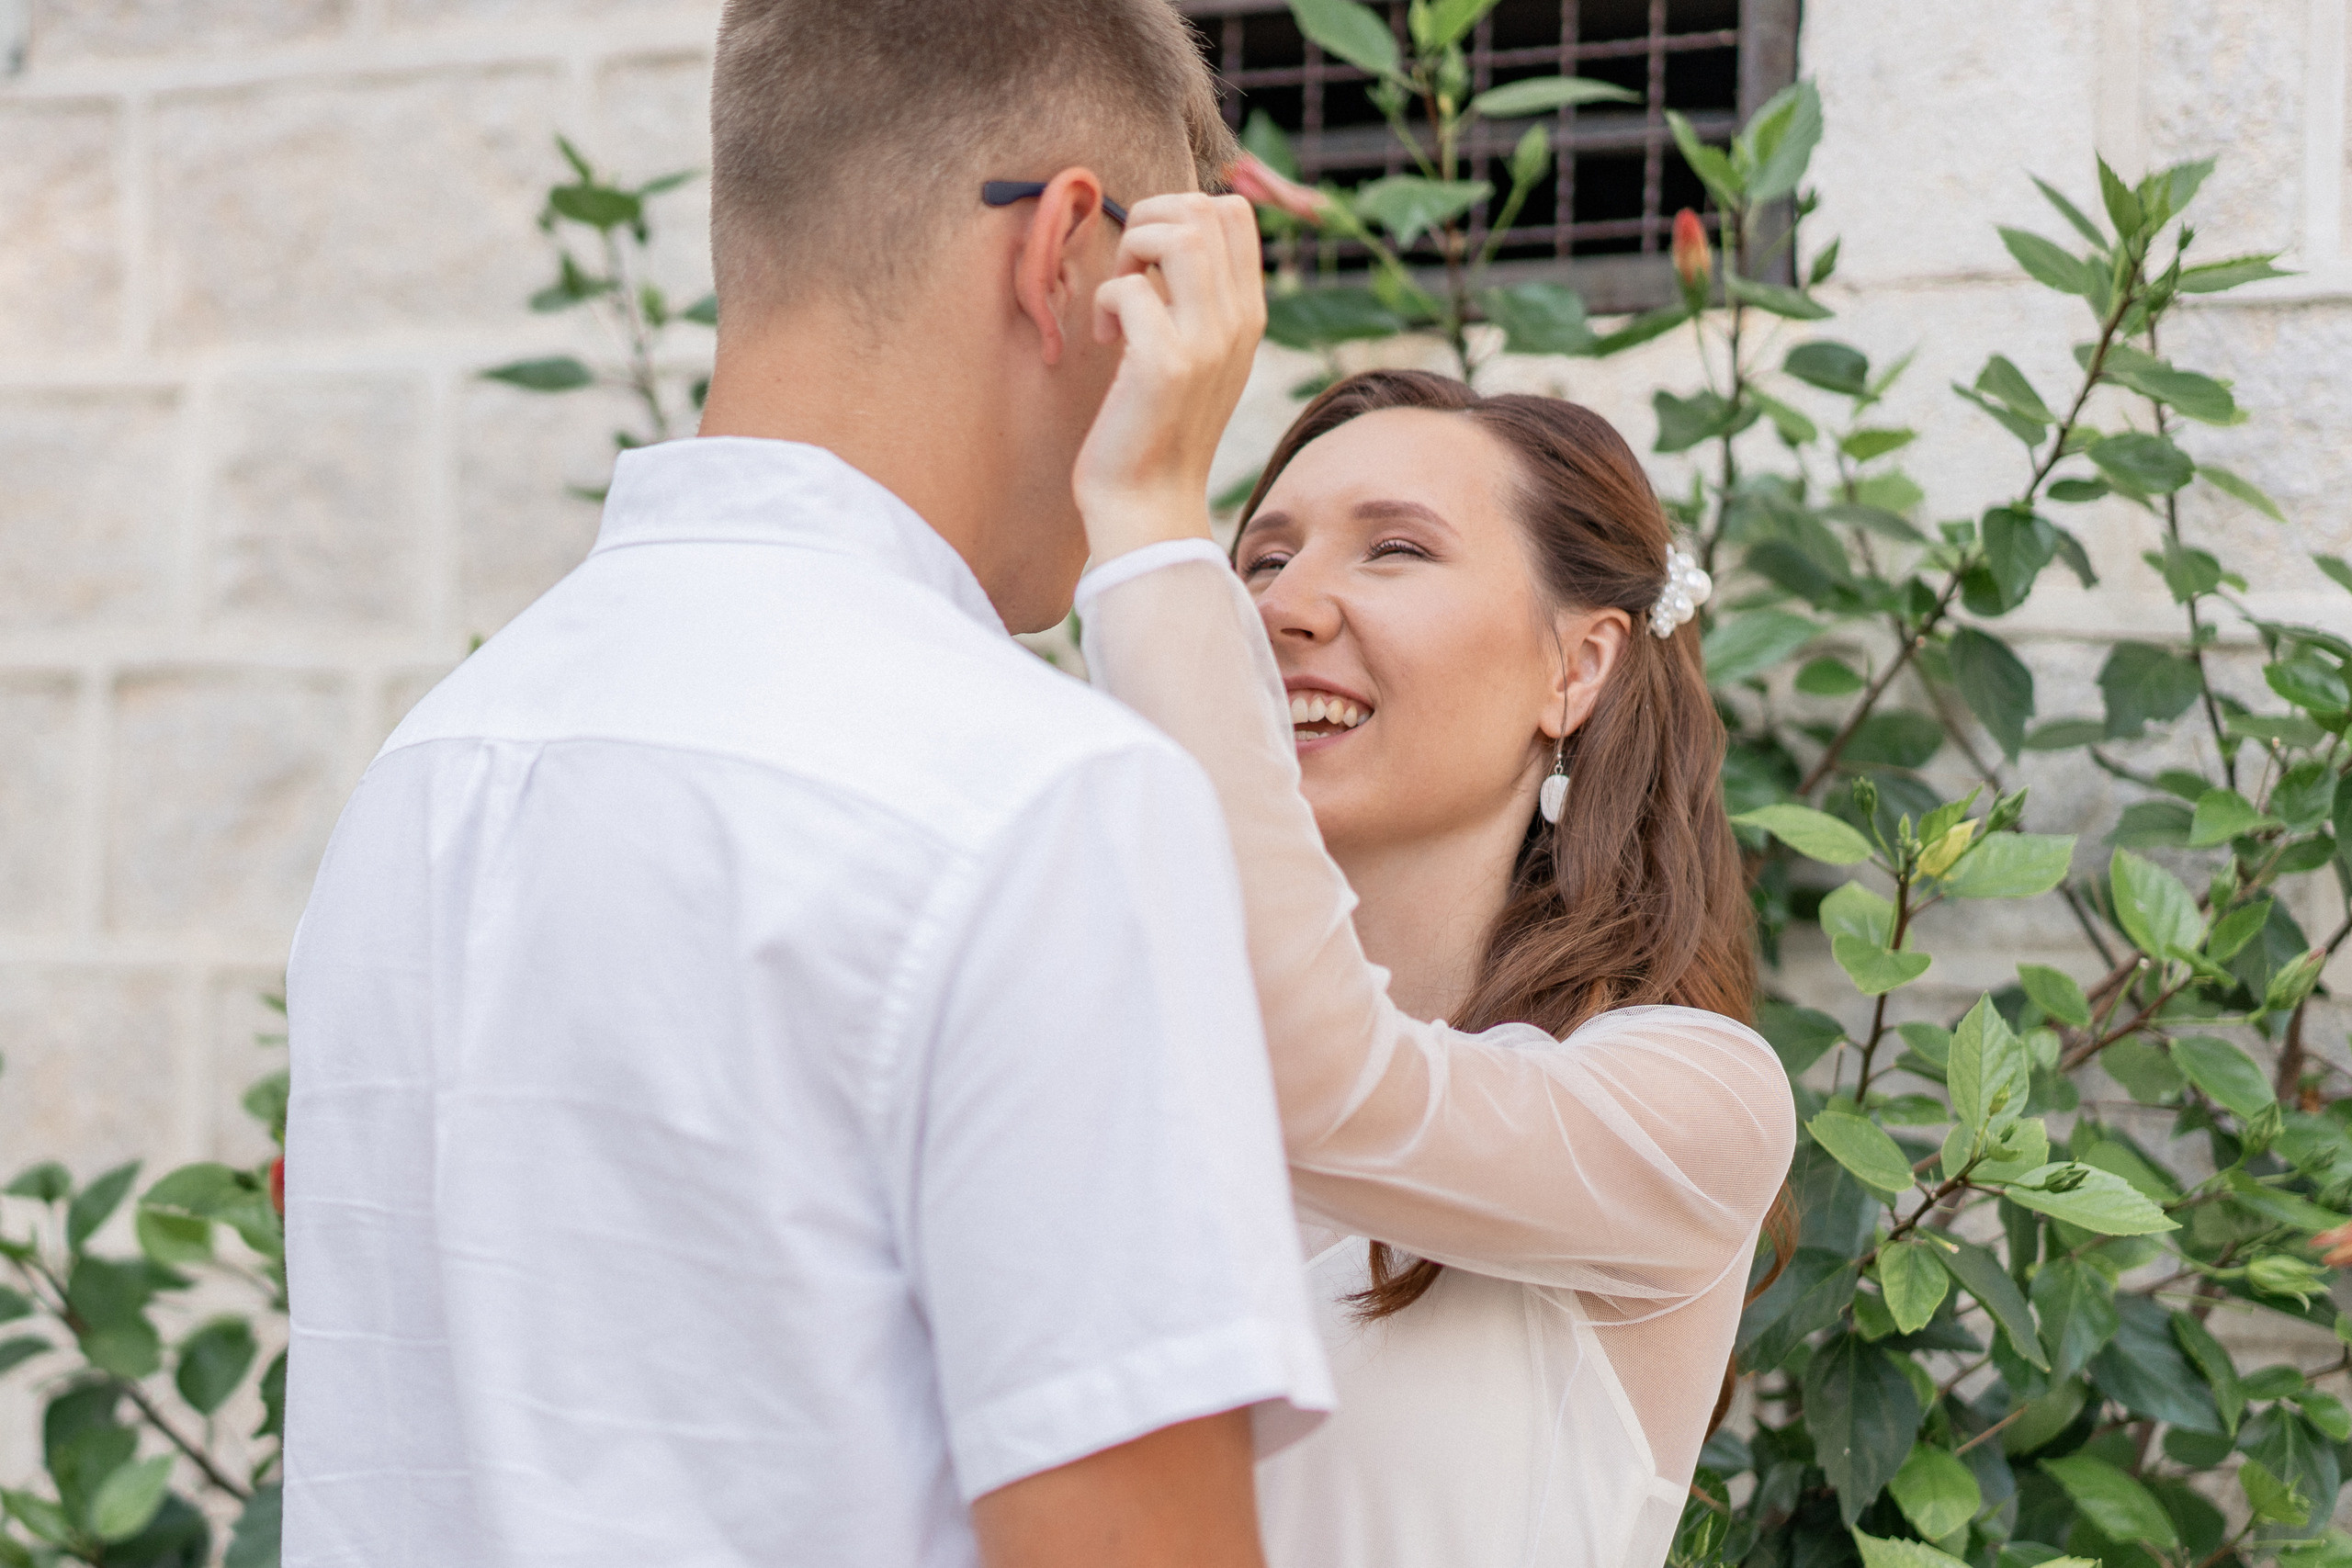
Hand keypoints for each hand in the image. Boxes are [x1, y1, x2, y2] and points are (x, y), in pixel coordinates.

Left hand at [1072, 192, 1265, 561]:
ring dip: (1133, 249)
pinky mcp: (1166, 365)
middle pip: (1205, 210)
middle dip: (1150, 220)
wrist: (1148, 503)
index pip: (1234, 214)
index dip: (1178, 211)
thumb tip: (1161, 234)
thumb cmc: (1155, 425)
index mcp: (1248, 315)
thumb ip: (1193, 297)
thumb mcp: (1194, 352)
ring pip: (1179, 233)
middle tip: (1130, 272)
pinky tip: (1104, 339)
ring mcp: (1208, 343)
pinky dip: (1104, 300)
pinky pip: (1130, 288)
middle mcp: (1239, 323)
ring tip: (1120, 297)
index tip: (1150, 260)